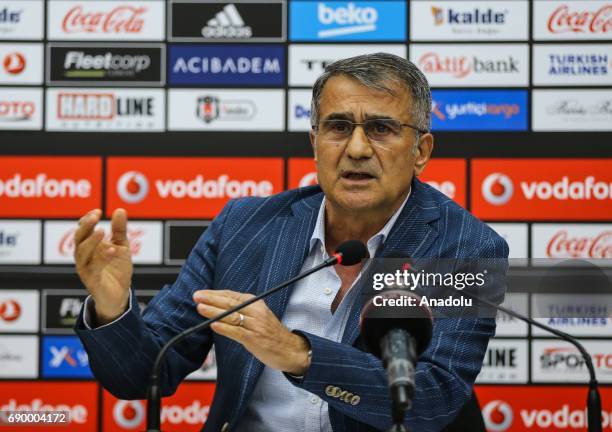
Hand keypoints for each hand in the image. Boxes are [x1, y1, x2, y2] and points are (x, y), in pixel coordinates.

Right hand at [74, 208, 132, 324]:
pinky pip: (93, 268)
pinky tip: (112, 250)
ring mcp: (85, 268)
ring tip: (101, 231)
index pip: (83, 229)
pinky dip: (102, 259)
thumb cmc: (116, 268)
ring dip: (91, 241)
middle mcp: (84, 256)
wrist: (120, 294)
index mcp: (89, 246)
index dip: (88, 219)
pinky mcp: (92, 280)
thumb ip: (119, 230)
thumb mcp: (121, 246)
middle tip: (96, 216)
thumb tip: (120, 210)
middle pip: (78, 238)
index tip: (98, 211)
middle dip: (86, 226)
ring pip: (81, 253)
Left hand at [193, 290, 310, 375]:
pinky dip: (224, 328)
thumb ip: (241, 310)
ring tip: (201, 308)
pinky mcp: (254, 338)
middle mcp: (256, 311)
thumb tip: (218, 307)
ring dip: (214, 311)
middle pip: (230, 303)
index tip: (201, 293)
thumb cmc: (271, 333)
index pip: (232, 295)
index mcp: (256, 303)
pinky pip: (236, 332)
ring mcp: (255, 325)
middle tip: (197, 297)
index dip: (215, 293)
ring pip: (231, 315)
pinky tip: (214, 325)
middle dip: (211, 299)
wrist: (290, 349)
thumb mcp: (258, 315)